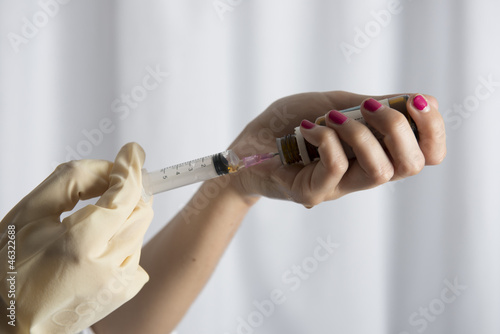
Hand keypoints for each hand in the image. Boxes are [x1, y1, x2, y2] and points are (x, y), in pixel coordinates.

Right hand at [0, 143, 152, 333]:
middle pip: (141, 210)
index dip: (130, 169)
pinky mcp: (127, 290)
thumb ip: (71, 182)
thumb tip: (109, 166)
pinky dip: (123, 241)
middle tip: (107, 186)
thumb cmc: (12, 272)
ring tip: (89, 229)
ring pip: (140, 229)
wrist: (14, 322)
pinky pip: (137, 251)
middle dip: (127, 192)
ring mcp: (120, 282)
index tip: (132, 152)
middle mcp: (107, 267)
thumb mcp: (29, 215)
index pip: (124, 196)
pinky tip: (95, 251)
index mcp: (79, 245)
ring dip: (122, 217)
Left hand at [228, 91, 445, 205]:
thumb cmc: (288, 123)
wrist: (246, 145)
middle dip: (398, 126)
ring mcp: (337, 187)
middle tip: (367, 106)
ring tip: (330, 118)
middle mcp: (361, 174)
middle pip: (410, 165)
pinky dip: (326, 139)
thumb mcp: (333, 104)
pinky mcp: (311, 192)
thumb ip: (369, 106)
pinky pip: (336, 168)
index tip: (419, 102)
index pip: (424, 154)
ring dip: (359, 133)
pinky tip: (306, 130)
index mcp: (373, 152)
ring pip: (378, 171)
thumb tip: (414, 100)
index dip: (432, 130)